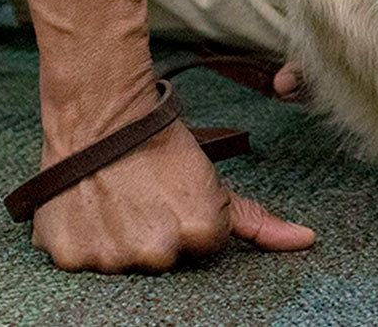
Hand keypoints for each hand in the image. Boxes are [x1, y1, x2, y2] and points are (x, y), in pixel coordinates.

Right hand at [32, 116, 314, 272]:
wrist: (100, 114)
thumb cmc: (160, 141)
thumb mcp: (213, 179)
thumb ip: (257, 220)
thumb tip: (307, 240)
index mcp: (200, 234)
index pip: (202, 248)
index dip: (190, 220)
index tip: (175, 196)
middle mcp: (158, 253)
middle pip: (164, 260)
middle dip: (157, 234)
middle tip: (145, 196)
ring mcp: (113, 258)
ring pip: (124, 263)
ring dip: (120, 239)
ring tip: (117, 199)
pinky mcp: (71, 257)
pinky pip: (83, 262)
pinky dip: (84, 241)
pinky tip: (91, 209)